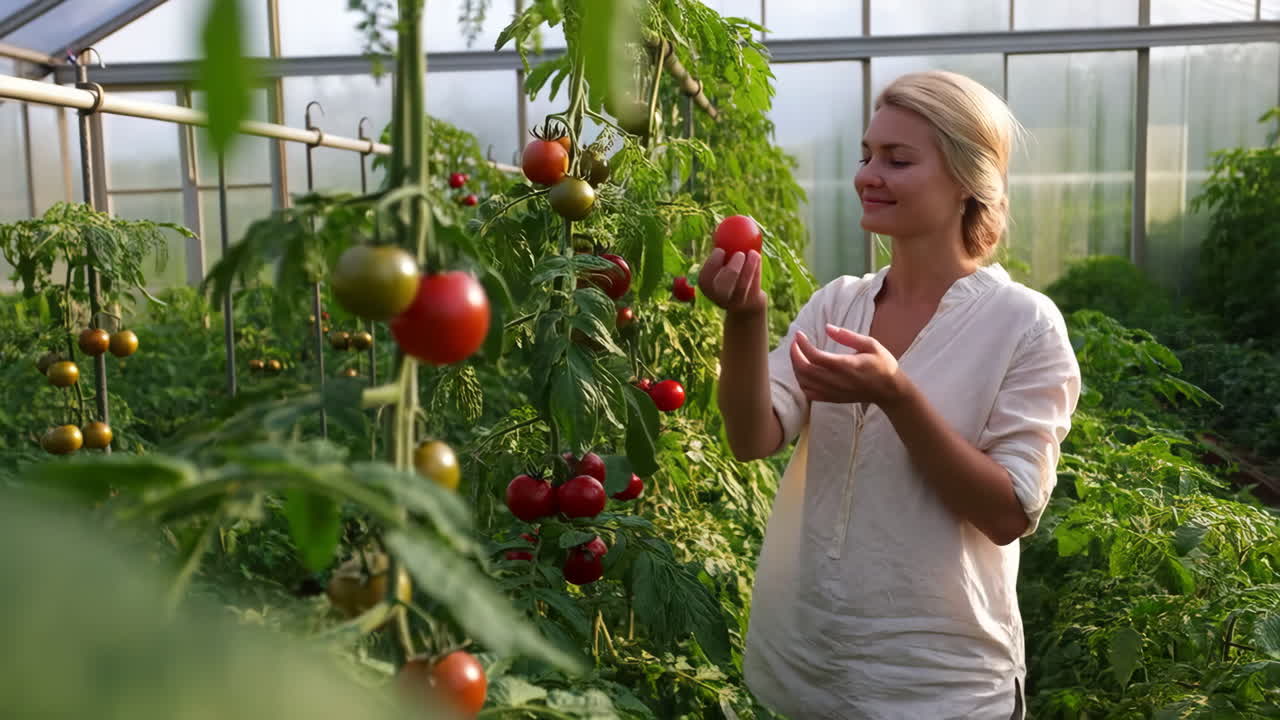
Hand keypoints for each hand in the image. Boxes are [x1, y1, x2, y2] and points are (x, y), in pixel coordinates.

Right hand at [697, 248, 765, 314]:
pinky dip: (756, 270)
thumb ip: (724, 249)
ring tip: (754, 253)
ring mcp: (734, 302)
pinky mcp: (748, 303)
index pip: (705, 277)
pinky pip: (753, 286)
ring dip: (749, 267)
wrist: (745, 299)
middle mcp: (718, 296)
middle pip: (722, 285)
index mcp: (706, 285)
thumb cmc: (732, 272)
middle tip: (740, 254)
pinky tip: (757, 257)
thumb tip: (725, 226)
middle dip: (731, 270)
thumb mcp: (724, 262)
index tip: (720, 250)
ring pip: (741, 286)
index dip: (712, 264)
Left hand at [790, 324, 911, 407]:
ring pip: (804, 382)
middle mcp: (837, 381)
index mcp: (846, 365)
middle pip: (805, 369)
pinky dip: (802, 382)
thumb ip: (848, 336)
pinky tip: (804, 372)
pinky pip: (809, 393)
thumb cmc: (882, 364)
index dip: (802, 344)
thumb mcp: (870, 344)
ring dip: (796, 367)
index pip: (815, 356)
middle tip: (795, 343)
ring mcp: (834, 392)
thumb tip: (827, 327)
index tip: (799, 334)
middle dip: (794, 354)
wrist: (890, 391)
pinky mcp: (833, 399)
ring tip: (798, 354)